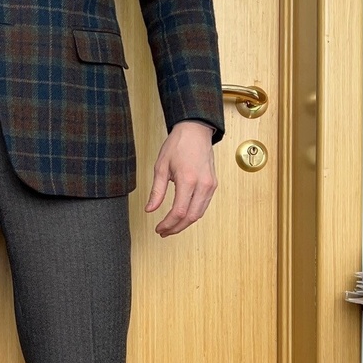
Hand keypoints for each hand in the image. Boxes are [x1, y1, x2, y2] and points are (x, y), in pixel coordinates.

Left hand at [144, 120, 217, 235]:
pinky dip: (193, 214)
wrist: (196, 131)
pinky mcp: (213, 184)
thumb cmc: (178, 145)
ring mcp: (210, 185)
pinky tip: (182, 216)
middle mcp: (203, 185)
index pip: (179, 211)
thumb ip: (156, 191)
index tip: (159, 228)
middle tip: (164, 232)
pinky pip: (204, 205)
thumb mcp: (161, 167)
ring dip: (185, 223)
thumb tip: (150, 209)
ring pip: (199, 214)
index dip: (168, 224)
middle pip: (191, 217)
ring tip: (171, 227)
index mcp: (188, 180)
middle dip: (176, 228)